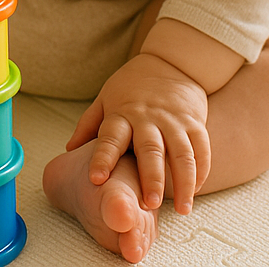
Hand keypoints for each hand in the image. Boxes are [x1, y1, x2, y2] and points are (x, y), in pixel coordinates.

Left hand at [65, 53, 209, 214]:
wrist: (171, 61)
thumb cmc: (132, 85)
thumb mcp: (106, 97)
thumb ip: (89, 124)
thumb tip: (68, 150)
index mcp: (122, 113)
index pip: (110, 137)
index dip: (103, 157)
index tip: (96, 179)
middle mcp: (148, 117)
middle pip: (150, 149)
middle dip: (151, 177)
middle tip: (149, 204)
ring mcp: (173, 119)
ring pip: (181, 153)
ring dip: (183, 181)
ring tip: (183, 208)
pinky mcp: (194, 121)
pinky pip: (201, 147)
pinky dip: (201, 170)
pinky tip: (197, 189)